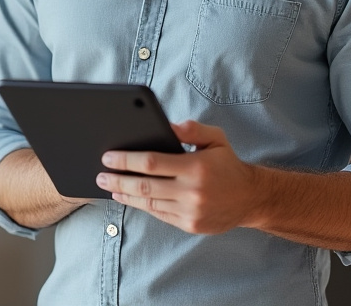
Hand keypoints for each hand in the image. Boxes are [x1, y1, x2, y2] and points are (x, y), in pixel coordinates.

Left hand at [95, 120, 259, 234]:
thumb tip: (166, 125)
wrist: (250, 198)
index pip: (151, 162)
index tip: (108, 157)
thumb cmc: (227, 164)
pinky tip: (129, 197)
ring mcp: (189, 211)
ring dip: (125, 194)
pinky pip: (159, 214)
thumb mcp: (215, 138)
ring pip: (148, 203)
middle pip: (144, 186)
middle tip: (101, 174)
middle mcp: (191, 191)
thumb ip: (191, 129)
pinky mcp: (189, 225)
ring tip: (109, 186)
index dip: (126, 160)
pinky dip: (141, 206)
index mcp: (196, 167)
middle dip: (117, 179)